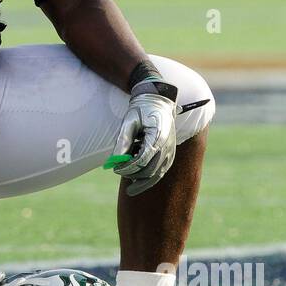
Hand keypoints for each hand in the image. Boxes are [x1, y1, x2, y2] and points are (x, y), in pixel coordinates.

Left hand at [105, 78, 178, 196]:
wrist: (159, 101)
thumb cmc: (142, 109)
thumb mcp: (129, 122)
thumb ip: (122, 142)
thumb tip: (114, 161)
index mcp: (157, 137)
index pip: (142, 160)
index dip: (127, 167)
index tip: (115, 169)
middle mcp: (167, 147)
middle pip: (150, 171)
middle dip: (133, 175)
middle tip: (118, 172)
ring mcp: (170, 151)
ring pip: (157, 174)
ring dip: (142, 180)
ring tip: (129, 184)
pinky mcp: (170, 154)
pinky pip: (160, 171)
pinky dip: (149, 176)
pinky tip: (137, 177)